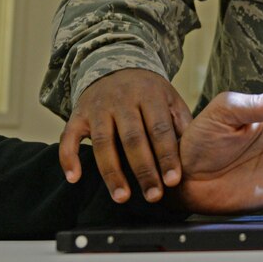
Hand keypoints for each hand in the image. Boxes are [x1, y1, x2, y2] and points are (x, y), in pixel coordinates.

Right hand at [60, 69, 191, 203]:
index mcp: (150, 96)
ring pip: (103, 143)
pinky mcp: (77, 114)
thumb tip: (194, 155)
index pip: (160, 129)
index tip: (173, 180)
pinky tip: (74, 178)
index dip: (167, 155)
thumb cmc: (149, 91)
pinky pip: (69, 137)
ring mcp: (98, 108)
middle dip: (143, 170)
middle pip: (133, 139)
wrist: (115, 64)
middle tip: (153, 196)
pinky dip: (68, 158)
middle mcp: (123, 100)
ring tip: (122, 197)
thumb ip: (181, 123)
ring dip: (112, 173)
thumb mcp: (170, 98)